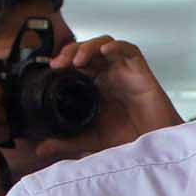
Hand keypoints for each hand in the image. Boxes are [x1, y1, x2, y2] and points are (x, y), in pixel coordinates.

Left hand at [21, 35, 185, 169]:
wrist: (155, 150)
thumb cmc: (130, 142)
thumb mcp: (90, 142)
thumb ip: (67, 142)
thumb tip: (40, 149)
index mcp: (97, 88)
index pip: (77, 63)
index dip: (63, 60)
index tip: (51, 69)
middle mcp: (109, 76)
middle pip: (88, 50)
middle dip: (72, 50)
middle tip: (59, 63)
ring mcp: (125, 72)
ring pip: (105, 45)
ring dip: (89, 46)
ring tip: (77, 59)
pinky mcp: (142, 73)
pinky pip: (129, 50)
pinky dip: (116, 46)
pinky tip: (105, 51)